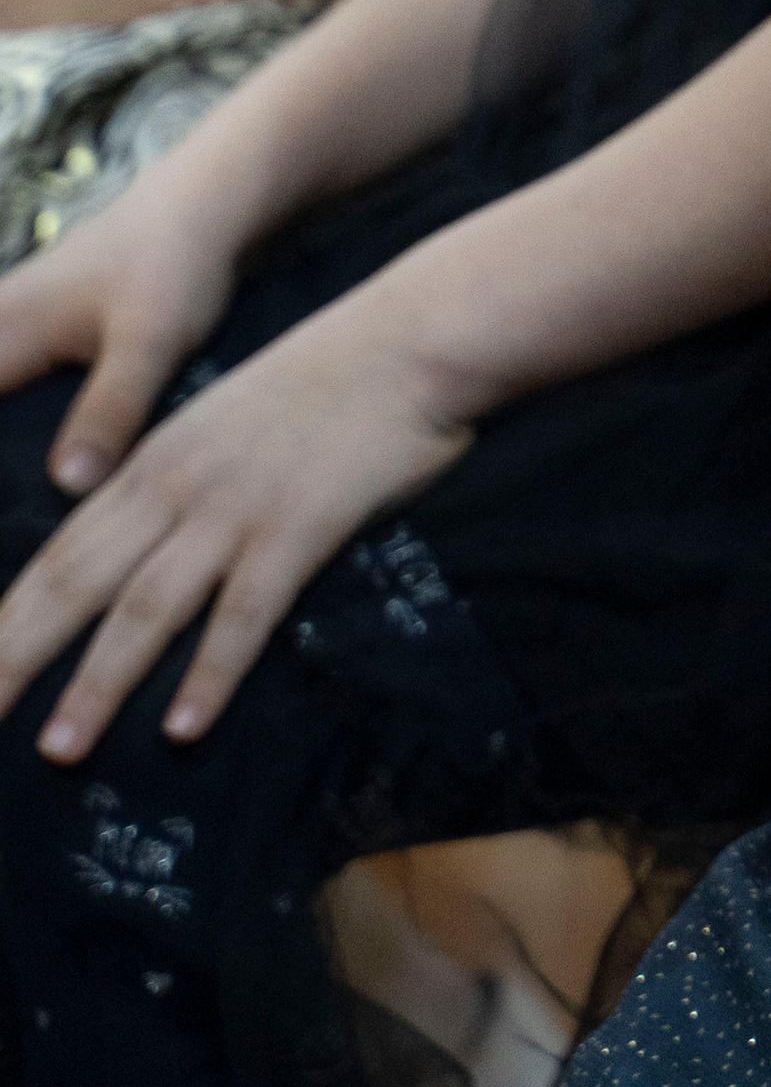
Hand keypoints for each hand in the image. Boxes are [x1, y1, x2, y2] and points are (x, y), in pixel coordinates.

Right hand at [0, 172, 241, 485]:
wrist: (208, 203)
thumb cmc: (176, 265)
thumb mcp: (150, 343)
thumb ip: (111, 410)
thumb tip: (66, 486)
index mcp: (2, 331)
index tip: (5, 507)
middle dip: (3, 461)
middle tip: (18, 521)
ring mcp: (14, 323)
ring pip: (1, 388)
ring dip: (13, 438)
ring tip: (29, 505)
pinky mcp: (41, 329)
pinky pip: (15, 381)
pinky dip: (25, 417)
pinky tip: (59, 461)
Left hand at [0, 288, 470, 758]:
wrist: (414, 337)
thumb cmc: (333, 379)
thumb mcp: (231, 421)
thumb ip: (185, 481)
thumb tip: (149, 549)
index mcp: (155, 459)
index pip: (56, 553)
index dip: (5, 619)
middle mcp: (177, 485)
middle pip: (74, 584)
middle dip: (15, 657)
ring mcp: (235, 507)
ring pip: (145, 606)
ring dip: (98, 683)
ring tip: (58, 750)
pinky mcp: (299, 525)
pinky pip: (243, 612)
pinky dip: (210, 672)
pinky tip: (185, 727)